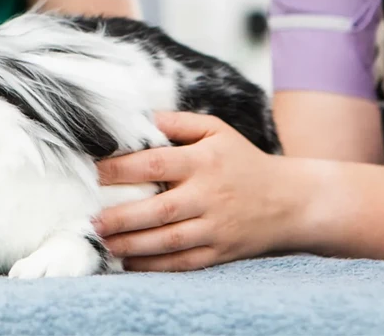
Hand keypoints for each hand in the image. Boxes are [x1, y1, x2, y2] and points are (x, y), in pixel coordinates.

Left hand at [93, 112, 304, 271]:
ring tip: (103, 241)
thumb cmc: (243, 161)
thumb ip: (176, 122)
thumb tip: (137, 117)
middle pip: (158, 209)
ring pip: (168, 240)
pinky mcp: (221, 252)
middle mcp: (209, 195)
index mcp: (204, 161)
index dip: (121, 169)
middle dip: (121, 216)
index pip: (155, 163)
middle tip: (91, 218)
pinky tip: (130, 261)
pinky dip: (155, 265)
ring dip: (132, 244)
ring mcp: (216, 227)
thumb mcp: (216, 130)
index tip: (93, 173)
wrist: (292, 201)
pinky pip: (183, 262)